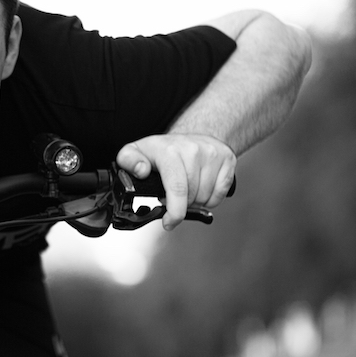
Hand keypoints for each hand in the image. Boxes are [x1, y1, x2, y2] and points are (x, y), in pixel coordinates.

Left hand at [116, 134, 235, 229]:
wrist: (194, 133)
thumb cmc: (164, 149)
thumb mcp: (137, 151)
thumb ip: (128, 161)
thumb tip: (140, 171)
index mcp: (169, 150)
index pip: (177, 187)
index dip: (175, 211)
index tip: (169, 222)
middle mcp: (192, 149)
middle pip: (191, 197)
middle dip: (181, 204)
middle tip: (174, 197)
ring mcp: (212, 154)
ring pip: (206, 197)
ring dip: (195, 201)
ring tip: (187, 189)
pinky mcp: (228, 159)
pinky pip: (221, 193)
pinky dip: (211, 198)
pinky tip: (201, 187)